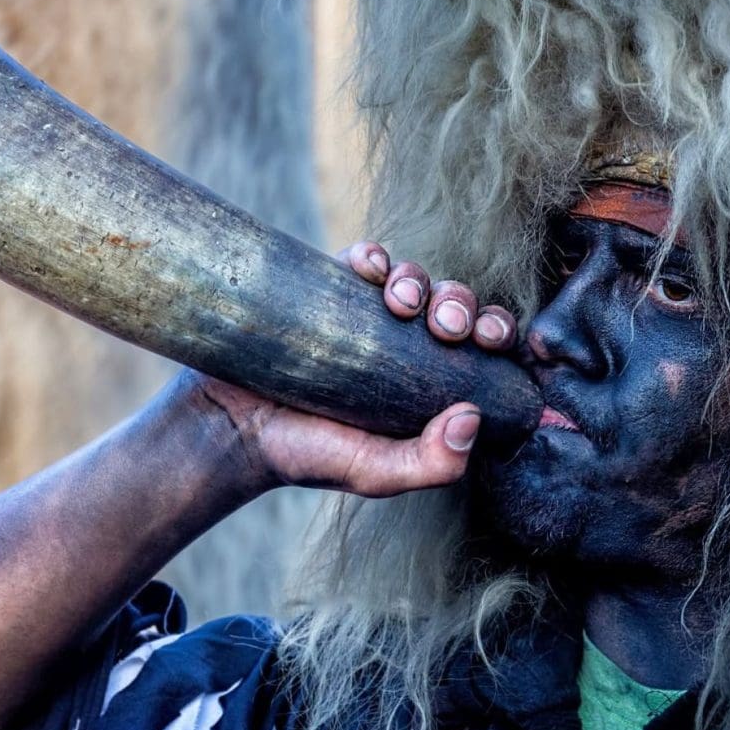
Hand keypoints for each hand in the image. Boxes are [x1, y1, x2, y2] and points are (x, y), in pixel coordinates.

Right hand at [175, 241, 518, 499]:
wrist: (230, 425)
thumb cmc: (306, 454)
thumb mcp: (375, 473)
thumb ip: (430, 464)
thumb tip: (472, 415)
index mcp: (431, 387)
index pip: (483, 351)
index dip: (498, 335)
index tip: (490, 342)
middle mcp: (407, 348)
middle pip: (456, 307)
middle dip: (462, 306)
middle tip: (445, 327)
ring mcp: (369, 316)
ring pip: (416, 278)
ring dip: (420, 280)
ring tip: (399, 302)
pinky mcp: (330, 289)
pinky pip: (365, 258)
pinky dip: (374, 255)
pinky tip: (369, 267)